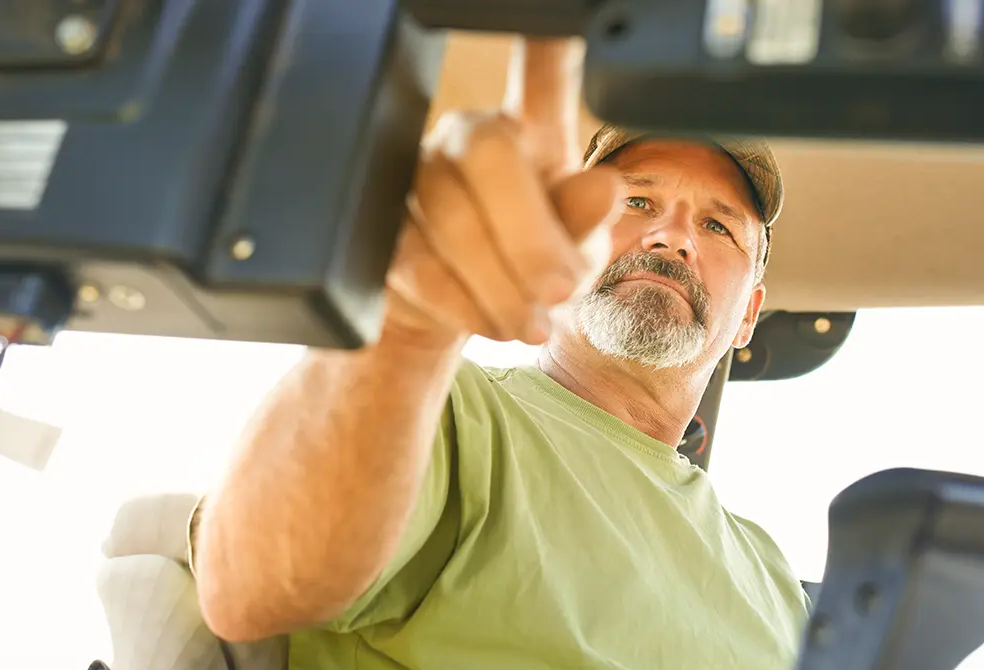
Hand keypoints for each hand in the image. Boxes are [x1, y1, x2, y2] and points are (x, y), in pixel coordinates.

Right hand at [382, 37, 623, 349]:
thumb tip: (603, 188)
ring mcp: (415, 175)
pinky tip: (489, 322)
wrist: (462, 318)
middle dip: (530, 235)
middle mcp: (468, 137)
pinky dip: (462, 303)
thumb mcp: (575, 251)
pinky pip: (417, 260)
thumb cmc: (529, 268)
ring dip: (500, 284)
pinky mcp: (380, 226)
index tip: (562, 13)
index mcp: (531, 128)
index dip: (547, 37)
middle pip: (489, 152)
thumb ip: (586, 222)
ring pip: (451, 216)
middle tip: (559, 291)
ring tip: (531, 325)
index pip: (543, 67)